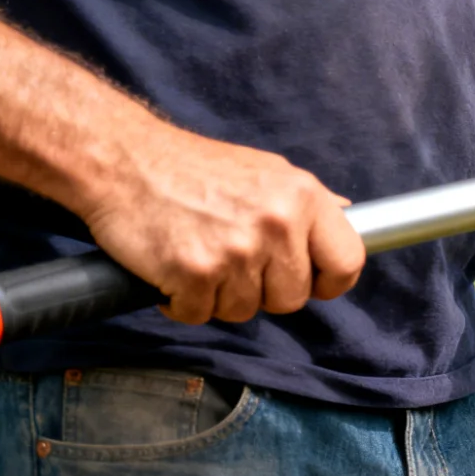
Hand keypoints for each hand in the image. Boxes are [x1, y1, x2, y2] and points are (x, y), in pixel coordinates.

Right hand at [77, 123, 365, 324]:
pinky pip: (199, 315)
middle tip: (233, 263)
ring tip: (200, 257)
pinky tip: (173, 269)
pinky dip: (182, 302)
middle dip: (263, 291)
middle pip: (292, 298)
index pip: (347, 262)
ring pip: (245, 311)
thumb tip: (350, 216)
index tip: (310, 283)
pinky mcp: (195, 273)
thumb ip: (309, 202)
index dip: (329, 282)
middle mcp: (277, 223)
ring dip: (219, 296)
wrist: (124, 160)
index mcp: (303, 197)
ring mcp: (237, 250)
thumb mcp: (267, 172)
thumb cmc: (194, 168)